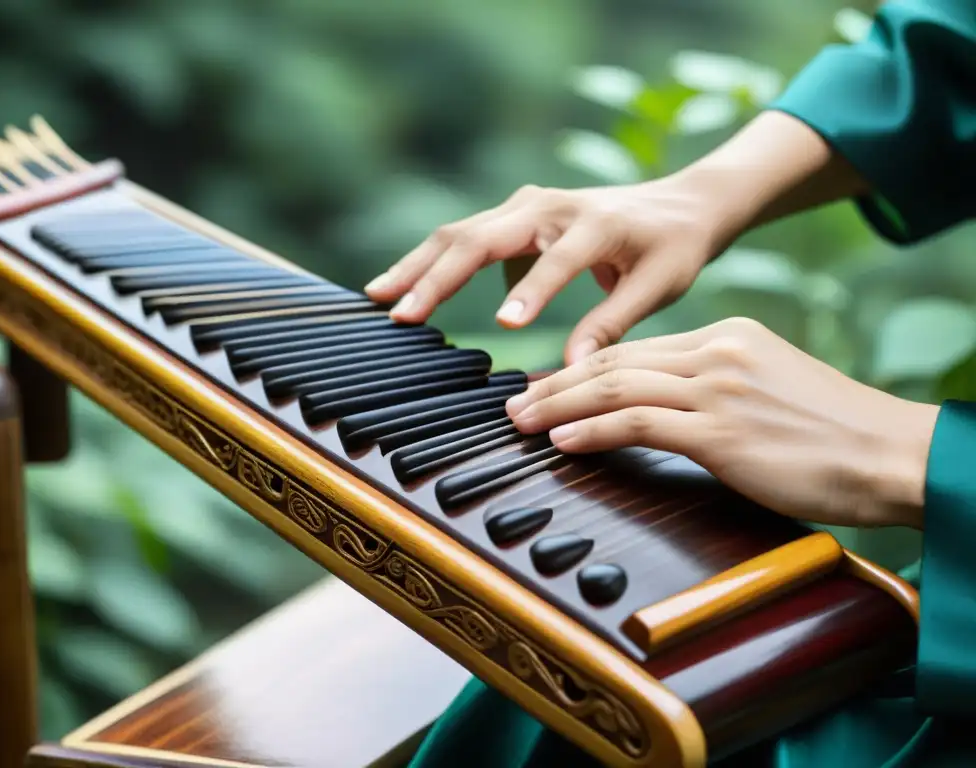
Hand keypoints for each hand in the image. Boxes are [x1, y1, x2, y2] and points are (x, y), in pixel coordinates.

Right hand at [365, 176, 731, 364]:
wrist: (677, 203)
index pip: (557, 259)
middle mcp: (550, 206)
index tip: (505, 326)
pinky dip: (430, 260)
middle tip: (402, 316)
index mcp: (595, 223)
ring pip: (460, 232)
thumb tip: (572, 371)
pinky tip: (401, 287)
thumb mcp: (658, 287)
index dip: (531, 291)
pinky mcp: (513, 214)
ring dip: (418, 264)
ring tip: (379, 297)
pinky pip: (464, 235)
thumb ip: (612, 325)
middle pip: (481, 237)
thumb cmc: (672, 248)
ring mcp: (526, 205)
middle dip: (438, 277)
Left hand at [505, 317, 938, 528]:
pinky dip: (592, 429)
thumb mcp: (766, 391)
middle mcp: (717, 352)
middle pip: (615, 361)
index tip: (549, 386)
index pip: (636, 350)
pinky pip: (638, 421)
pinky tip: (562, 440)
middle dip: (557, 383)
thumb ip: (712, 389)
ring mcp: (717, 388)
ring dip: (559, 406)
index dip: (583, 368)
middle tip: (516, 402)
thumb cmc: (832, 434)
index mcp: (727, 338)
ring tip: (522, 421)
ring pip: (615, 386)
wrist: (892, 453)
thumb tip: (661, 411)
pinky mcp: (720, 429)